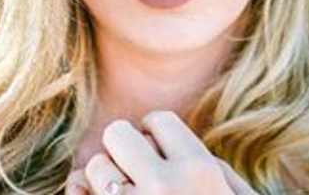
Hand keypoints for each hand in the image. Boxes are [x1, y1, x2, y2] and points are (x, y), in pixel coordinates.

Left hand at [65, 110, 257, 193]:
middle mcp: (163, 188)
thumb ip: (215, 168)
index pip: (160, 121)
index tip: (154, 145)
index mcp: (200, 173)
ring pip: (94, 168)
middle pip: (117, 134)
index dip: (154, 131)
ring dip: (105, 179)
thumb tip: (177, 145)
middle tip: (135, 168)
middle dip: (123, 147)